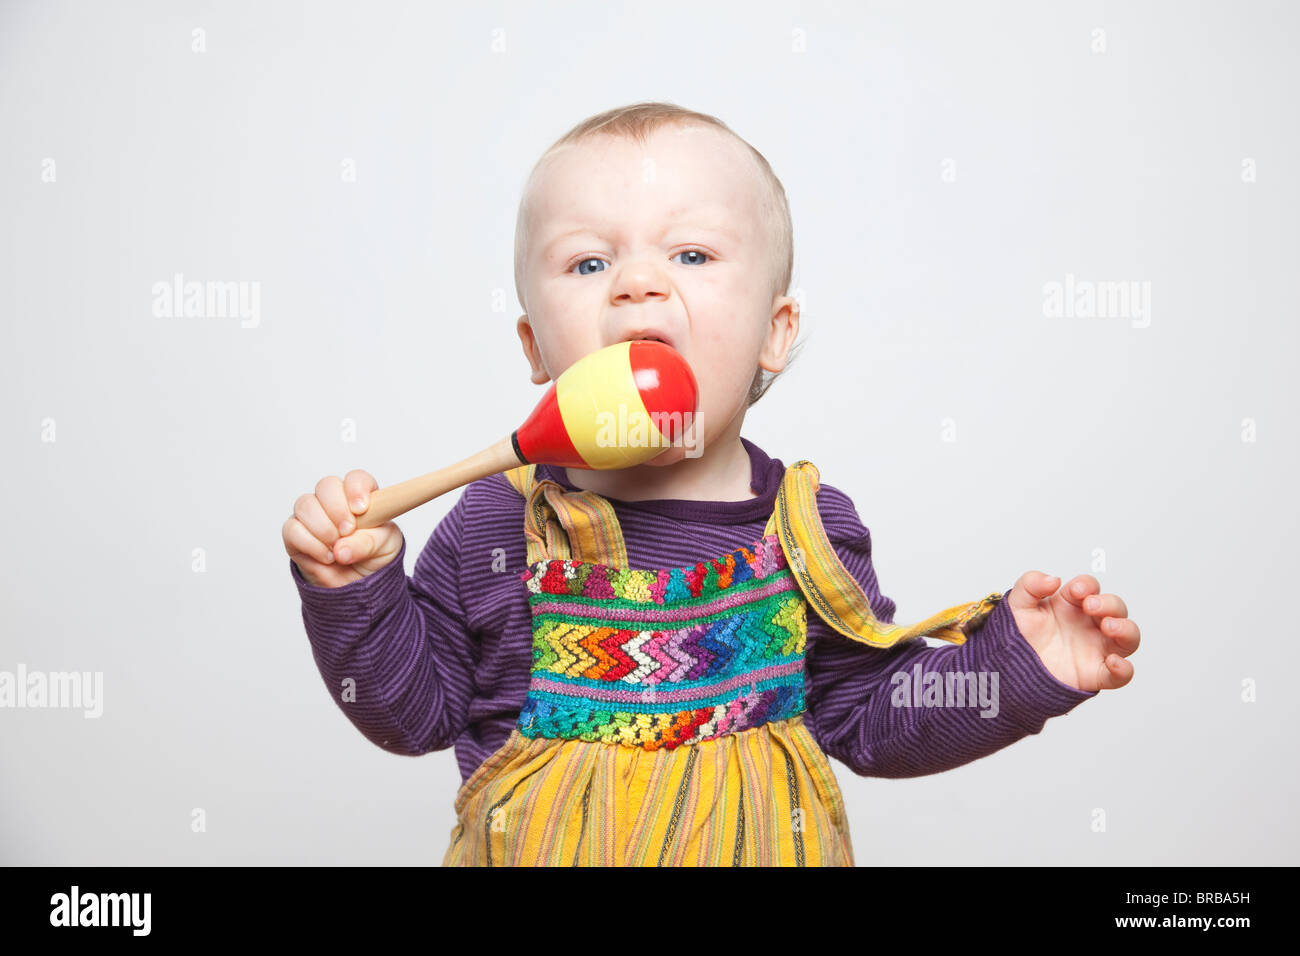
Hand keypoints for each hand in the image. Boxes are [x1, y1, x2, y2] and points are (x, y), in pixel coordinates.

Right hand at [282, 470, 402, 587]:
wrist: (356, 586)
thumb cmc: (374, 558)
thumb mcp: (385, 549)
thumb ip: (369, 543)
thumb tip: (341, 549)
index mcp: (361, 498)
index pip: (356, 479)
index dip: (356, 488)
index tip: (360, 508)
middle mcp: (335, 502)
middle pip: (326, 485)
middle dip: (337, 509)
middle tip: (347, 531)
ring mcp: (313, 516)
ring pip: (305, 505)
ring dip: (323, 529)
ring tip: (338, 551)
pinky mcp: (295, 534)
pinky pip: (292, 529)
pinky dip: (310, 544)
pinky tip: (326, 557)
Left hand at [1004, 571, 1139, 691]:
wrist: (1012, 668)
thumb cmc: (1021, 635)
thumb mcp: (1018, 605)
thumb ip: (1030, 585)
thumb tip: (1053, 579)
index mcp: (1073, 605)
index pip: (1091, 587)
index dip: (1087, 585)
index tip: (1076, 590)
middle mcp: (1091, 624)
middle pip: (1116, 608)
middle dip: (1108, 603)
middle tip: (1090, 606)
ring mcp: (1097, 648)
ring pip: (1129, 637)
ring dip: (1125, 629)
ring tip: (1108, 626)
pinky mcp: (1097, 673)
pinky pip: (1122, 674)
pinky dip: (1124, 669)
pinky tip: (1113, 662)